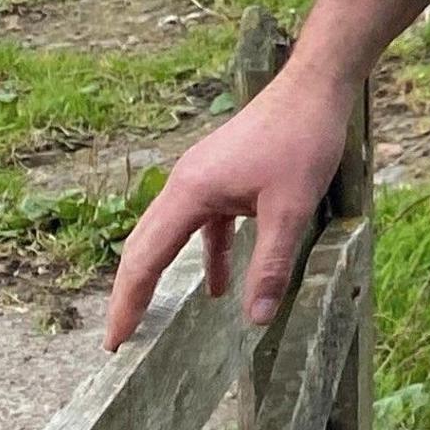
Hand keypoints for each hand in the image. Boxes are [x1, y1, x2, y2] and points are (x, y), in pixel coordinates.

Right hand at [101, 66, 350, 348]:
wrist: (314, 87)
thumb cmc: (302, 141)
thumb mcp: (291, 210)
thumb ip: (270, 265)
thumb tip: (255, 318)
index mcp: (189, 193)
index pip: (144, 259)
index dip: (128, 303)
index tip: (114, 341)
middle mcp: (184, 184)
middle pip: (145, 246)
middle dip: (132, 292)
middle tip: (120, 338)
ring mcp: (201, 177)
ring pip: (171, 234)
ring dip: (163, 273)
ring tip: (157, 316)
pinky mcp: (221, 174)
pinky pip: (203, 223)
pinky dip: (207, 253)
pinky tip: (220, 285)